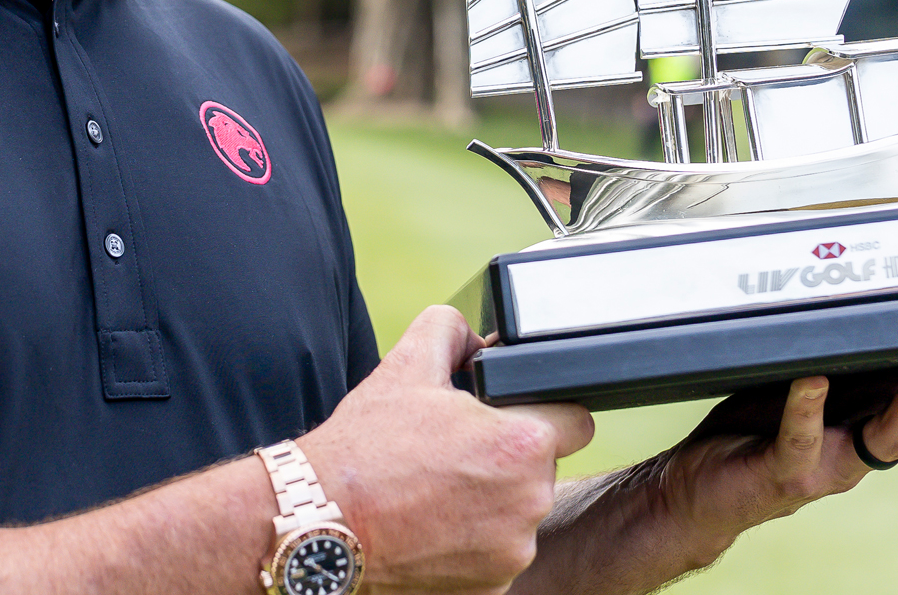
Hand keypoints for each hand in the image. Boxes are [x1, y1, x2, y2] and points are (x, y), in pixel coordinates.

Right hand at [301, 306, 593, 592]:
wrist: (320, 525)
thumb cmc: (364, 449)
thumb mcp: (406, 364)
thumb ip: (451, 329)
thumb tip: (476, 339)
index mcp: (523, 443)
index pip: (577, 420)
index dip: (545, 411)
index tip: (512, 418)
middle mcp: (530, 502)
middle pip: (544, 470)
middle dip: (509, 459)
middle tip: (455, 453)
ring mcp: (512, 552)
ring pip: (520, 514)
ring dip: (492, 502)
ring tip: (436, 490)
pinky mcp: (491, 587)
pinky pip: (497, 554)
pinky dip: (472, 542)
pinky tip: (432, 525)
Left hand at [654, 353, 897, 559]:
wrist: (704, 488)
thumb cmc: (761, 423)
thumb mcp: (820, 379)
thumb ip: (855, 350)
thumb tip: (892, 295)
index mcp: (883, 416)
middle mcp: (869, 445)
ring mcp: (833, 461)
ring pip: (891, 437)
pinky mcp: (787, 469)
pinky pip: (800, 440)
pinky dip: (807, 409)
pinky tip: (813, 381)